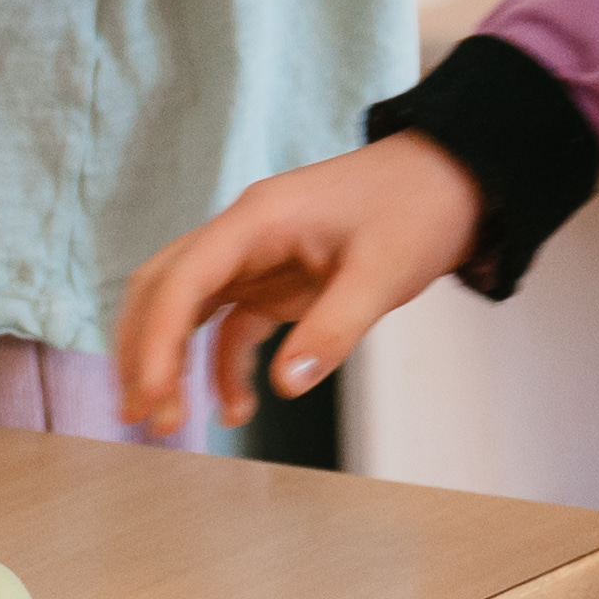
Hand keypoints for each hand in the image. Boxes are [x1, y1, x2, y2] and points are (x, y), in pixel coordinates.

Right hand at [114, 137, 486, 434]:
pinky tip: (238, 408)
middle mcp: (245, 233)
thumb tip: (285, 385)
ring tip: (168, 421)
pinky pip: (230, 323)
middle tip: (142, 417)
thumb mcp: (384, 272)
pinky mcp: (278, 277)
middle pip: (164, 289)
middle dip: (144, 352)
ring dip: (170, 360)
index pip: (181, 279)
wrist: (457, 177)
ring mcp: (258, 255)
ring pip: (187, 306)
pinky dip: (221, 365)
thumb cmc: (419, 208)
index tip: (150, 396)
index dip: (155, 340)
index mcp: (258, 219)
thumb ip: (334, 329)